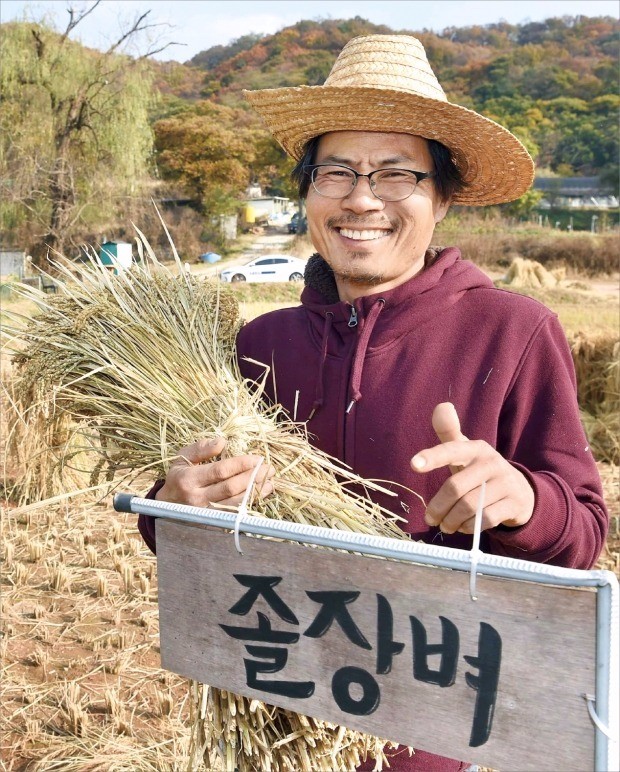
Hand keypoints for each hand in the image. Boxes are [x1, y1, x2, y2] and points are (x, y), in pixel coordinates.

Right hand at [155, 437, 274, 508]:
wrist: (166, 506)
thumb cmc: (179, 477)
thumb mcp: (182, 458)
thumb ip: (201, 448)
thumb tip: (222, 442)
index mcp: (188, 480)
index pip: (220, 471)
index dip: (241, 464)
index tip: (258, 458)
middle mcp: (196, 499)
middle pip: (231, 488)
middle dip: (253, 476)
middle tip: (269, 468)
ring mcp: (205, 513)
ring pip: (236, 503)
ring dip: (256, 491)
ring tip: (270, 481)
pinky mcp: (212, 523)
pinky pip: (235, 514)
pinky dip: (250, 503)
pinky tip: (260, 494)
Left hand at [410, 403, 533, 534]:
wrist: (521, 493)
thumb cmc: (482, 472)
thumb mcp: (466, 453)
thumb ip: (449, 434)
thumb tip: (441, 406)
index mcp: (476, 448)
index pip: (451, 450)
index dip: (432, 456)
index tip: (414, 464)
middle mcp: (492, 462)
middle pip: (456, 488)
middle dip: (438, 507)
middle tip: (430, 519)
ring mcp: (506, 483)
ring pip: (469, 507)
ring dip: (452, 520)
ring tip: (445, 526)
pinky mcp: (514, 503)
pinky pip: (485, 519)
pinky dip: (469, 527)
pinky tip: (462, 528)